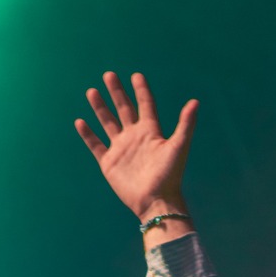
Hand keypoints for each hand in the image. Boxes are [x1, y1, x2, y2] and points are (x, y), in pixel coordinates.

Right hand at [74, 71, 197, 226]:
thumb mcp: (179, 147)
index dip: (141, 90)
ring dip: (100, 108)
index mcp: (151, 132)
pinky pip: (95, 145)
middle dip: (116, 92)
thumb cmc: (170, 175)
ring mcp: (121, 149)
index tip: (136, 75)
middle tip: (109, 75)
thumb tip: (195, 102)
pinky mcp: (109, 162)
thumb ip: (185, 124)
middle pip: (124, 109)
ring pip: (108, 123)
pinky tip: (80, 121)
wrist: (155, 201)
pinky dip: (88, 134)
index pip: (145, 105)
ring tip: (92, 91)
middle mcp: (135, 137)